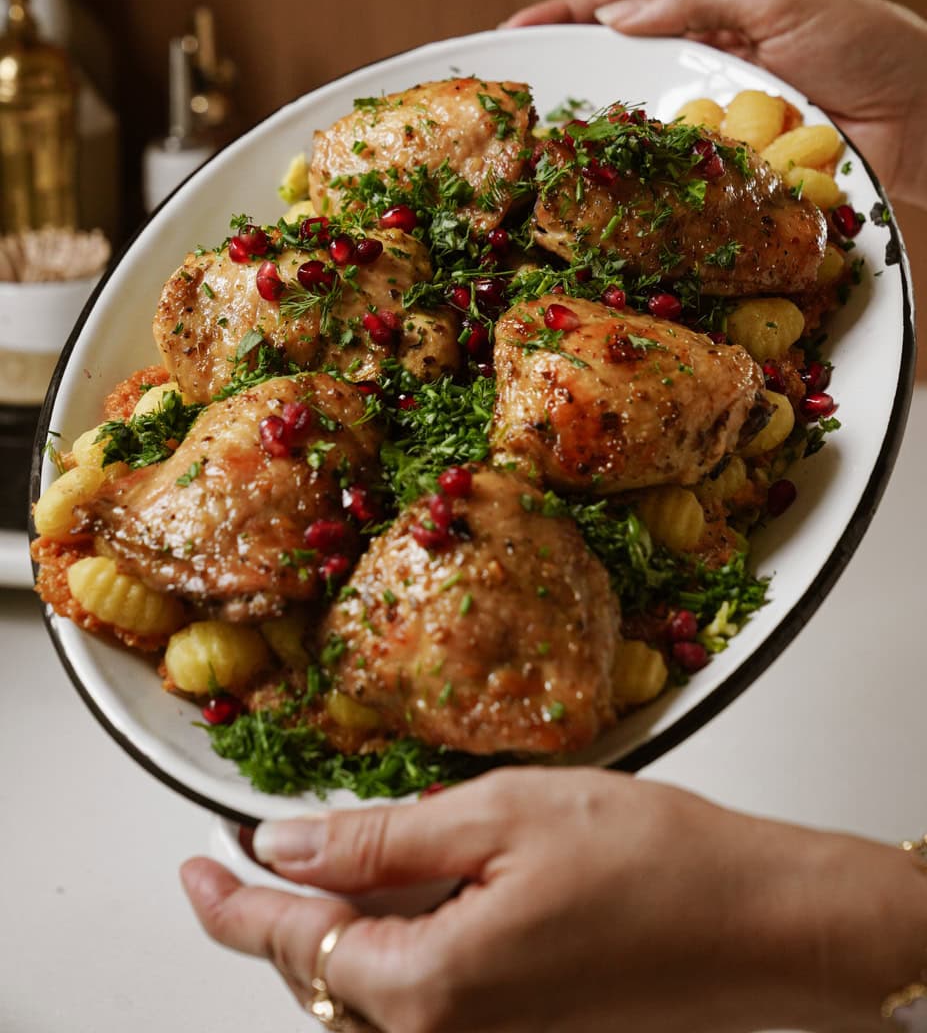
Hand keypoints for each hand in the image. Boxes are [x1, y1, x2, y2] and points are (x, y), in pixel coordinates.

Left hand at [181, 767, 924, 1031]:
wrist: (762, 922)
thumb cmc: (655, 864)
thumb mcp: (500, 816)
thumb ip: (383, 840)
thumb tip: (290, 843)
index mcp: (433, 984)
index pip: (291, 945)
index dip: (228, 902)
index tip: (194, 866)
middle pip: (323, 975)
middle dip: (279, 911)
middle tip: (252, 850)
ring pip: (370, 985)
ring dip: (337, 924)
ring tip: (327, 859)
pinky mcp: (518, 1026)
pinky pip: (423, 990)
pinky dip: (394, 937)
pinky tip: (407, 886)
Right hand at [503, 0, 926, 208]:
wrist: (926, 119)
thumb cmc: (866, 44)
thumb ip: (701, 0)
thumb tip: (617, 16)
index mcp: (708, 21)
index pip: (621, 13)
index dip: (564, 20)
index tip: (510, 33)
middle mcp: (700, 78)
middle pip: (617, 80)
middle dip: (563, 93)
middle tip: (509, 110)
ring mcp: (711, 135)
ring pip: (638, 143)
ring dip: (591, 156)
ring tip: (536, 165)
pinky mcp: (728, 186)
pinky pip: (674, 192)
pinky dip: (638, 201)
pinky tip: (602, 212)